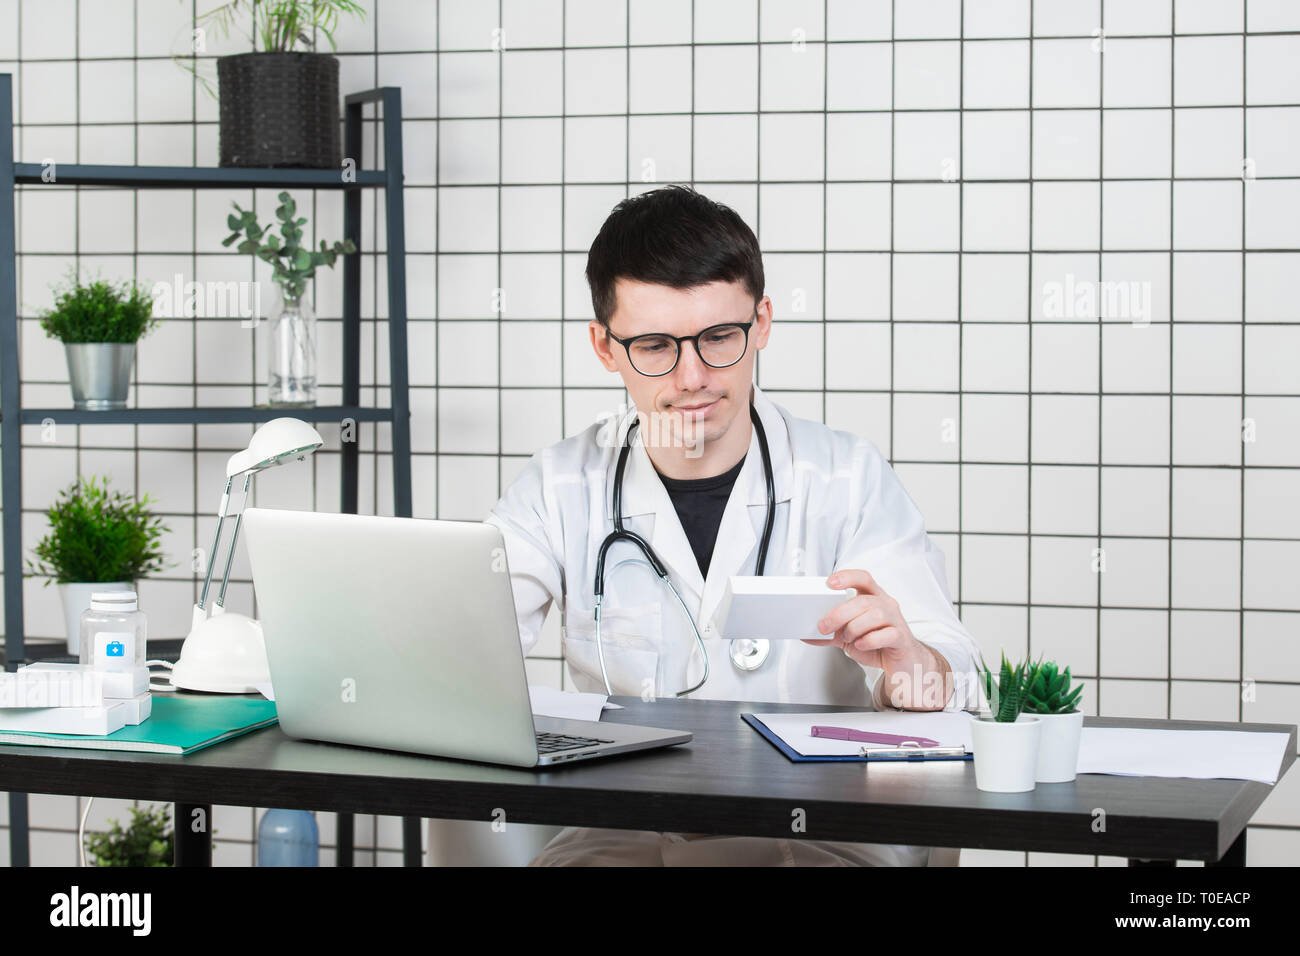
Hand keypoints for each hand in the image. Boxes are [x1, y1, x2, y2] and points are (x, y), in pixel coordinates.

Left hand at [802, 569, 951, 709]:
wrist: (902, 663)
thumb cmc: (878, 644)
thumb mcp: (850, 636)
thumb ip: (830, 633)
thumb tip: (806, 634)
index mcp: (873, 598)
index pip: (863, 578)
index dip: (847, 577)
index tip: (829, 583)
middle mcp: (886, 604)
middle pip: (863, 600)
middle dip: (839, 613)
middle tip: (824, 626)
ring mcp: (896, 620)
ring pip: (875, 615)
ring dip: (854, 628)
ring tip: (848, 638)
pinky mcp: (901, 638)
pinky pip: (886, 634)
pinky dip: (869, 640)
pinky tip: (861, 645)